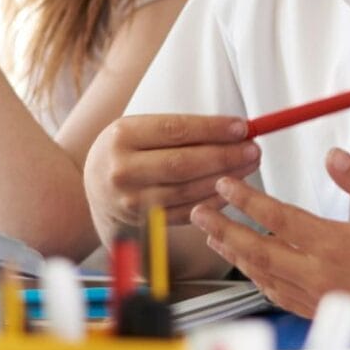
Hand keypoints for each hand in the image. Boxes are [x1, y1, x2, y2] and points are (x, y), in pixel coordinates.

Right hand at [83, 113, 260, 237]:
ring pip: (188, 191)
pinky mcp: (144, 222)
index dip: (213, 129)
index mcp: (122, 136)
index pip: (176, 130)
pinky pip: (186, 212)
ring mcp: (132, 200)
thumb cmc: (128, 149)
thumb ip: (183, 129)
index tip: (242, 127)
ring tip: (249, 166)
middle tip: (254, 149)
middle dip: (225, 156)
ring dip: (225, 179)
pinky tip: (232, 190)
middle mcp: (123, 170)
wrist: (96, 187)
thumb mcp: (141, 128)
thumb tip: (235, 128)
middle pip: (183, 163)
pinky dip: (213, 201)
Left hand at [190, 148, 349, 335]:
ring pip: (265, 277)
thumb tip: (332, 154)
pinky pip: (281, 297)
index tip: (225, 185)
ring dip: (237, 255)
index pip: (278, 219)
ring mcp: (320, 299)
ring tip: (216, 236)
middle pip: (258, 251)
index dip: (247, 200)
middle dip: (224, 229)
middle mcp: (321, 277)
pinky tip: (252, 267)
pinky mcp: (325, 314)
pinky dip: (260, 279)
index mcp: (336, 246)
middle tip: (199, 211)